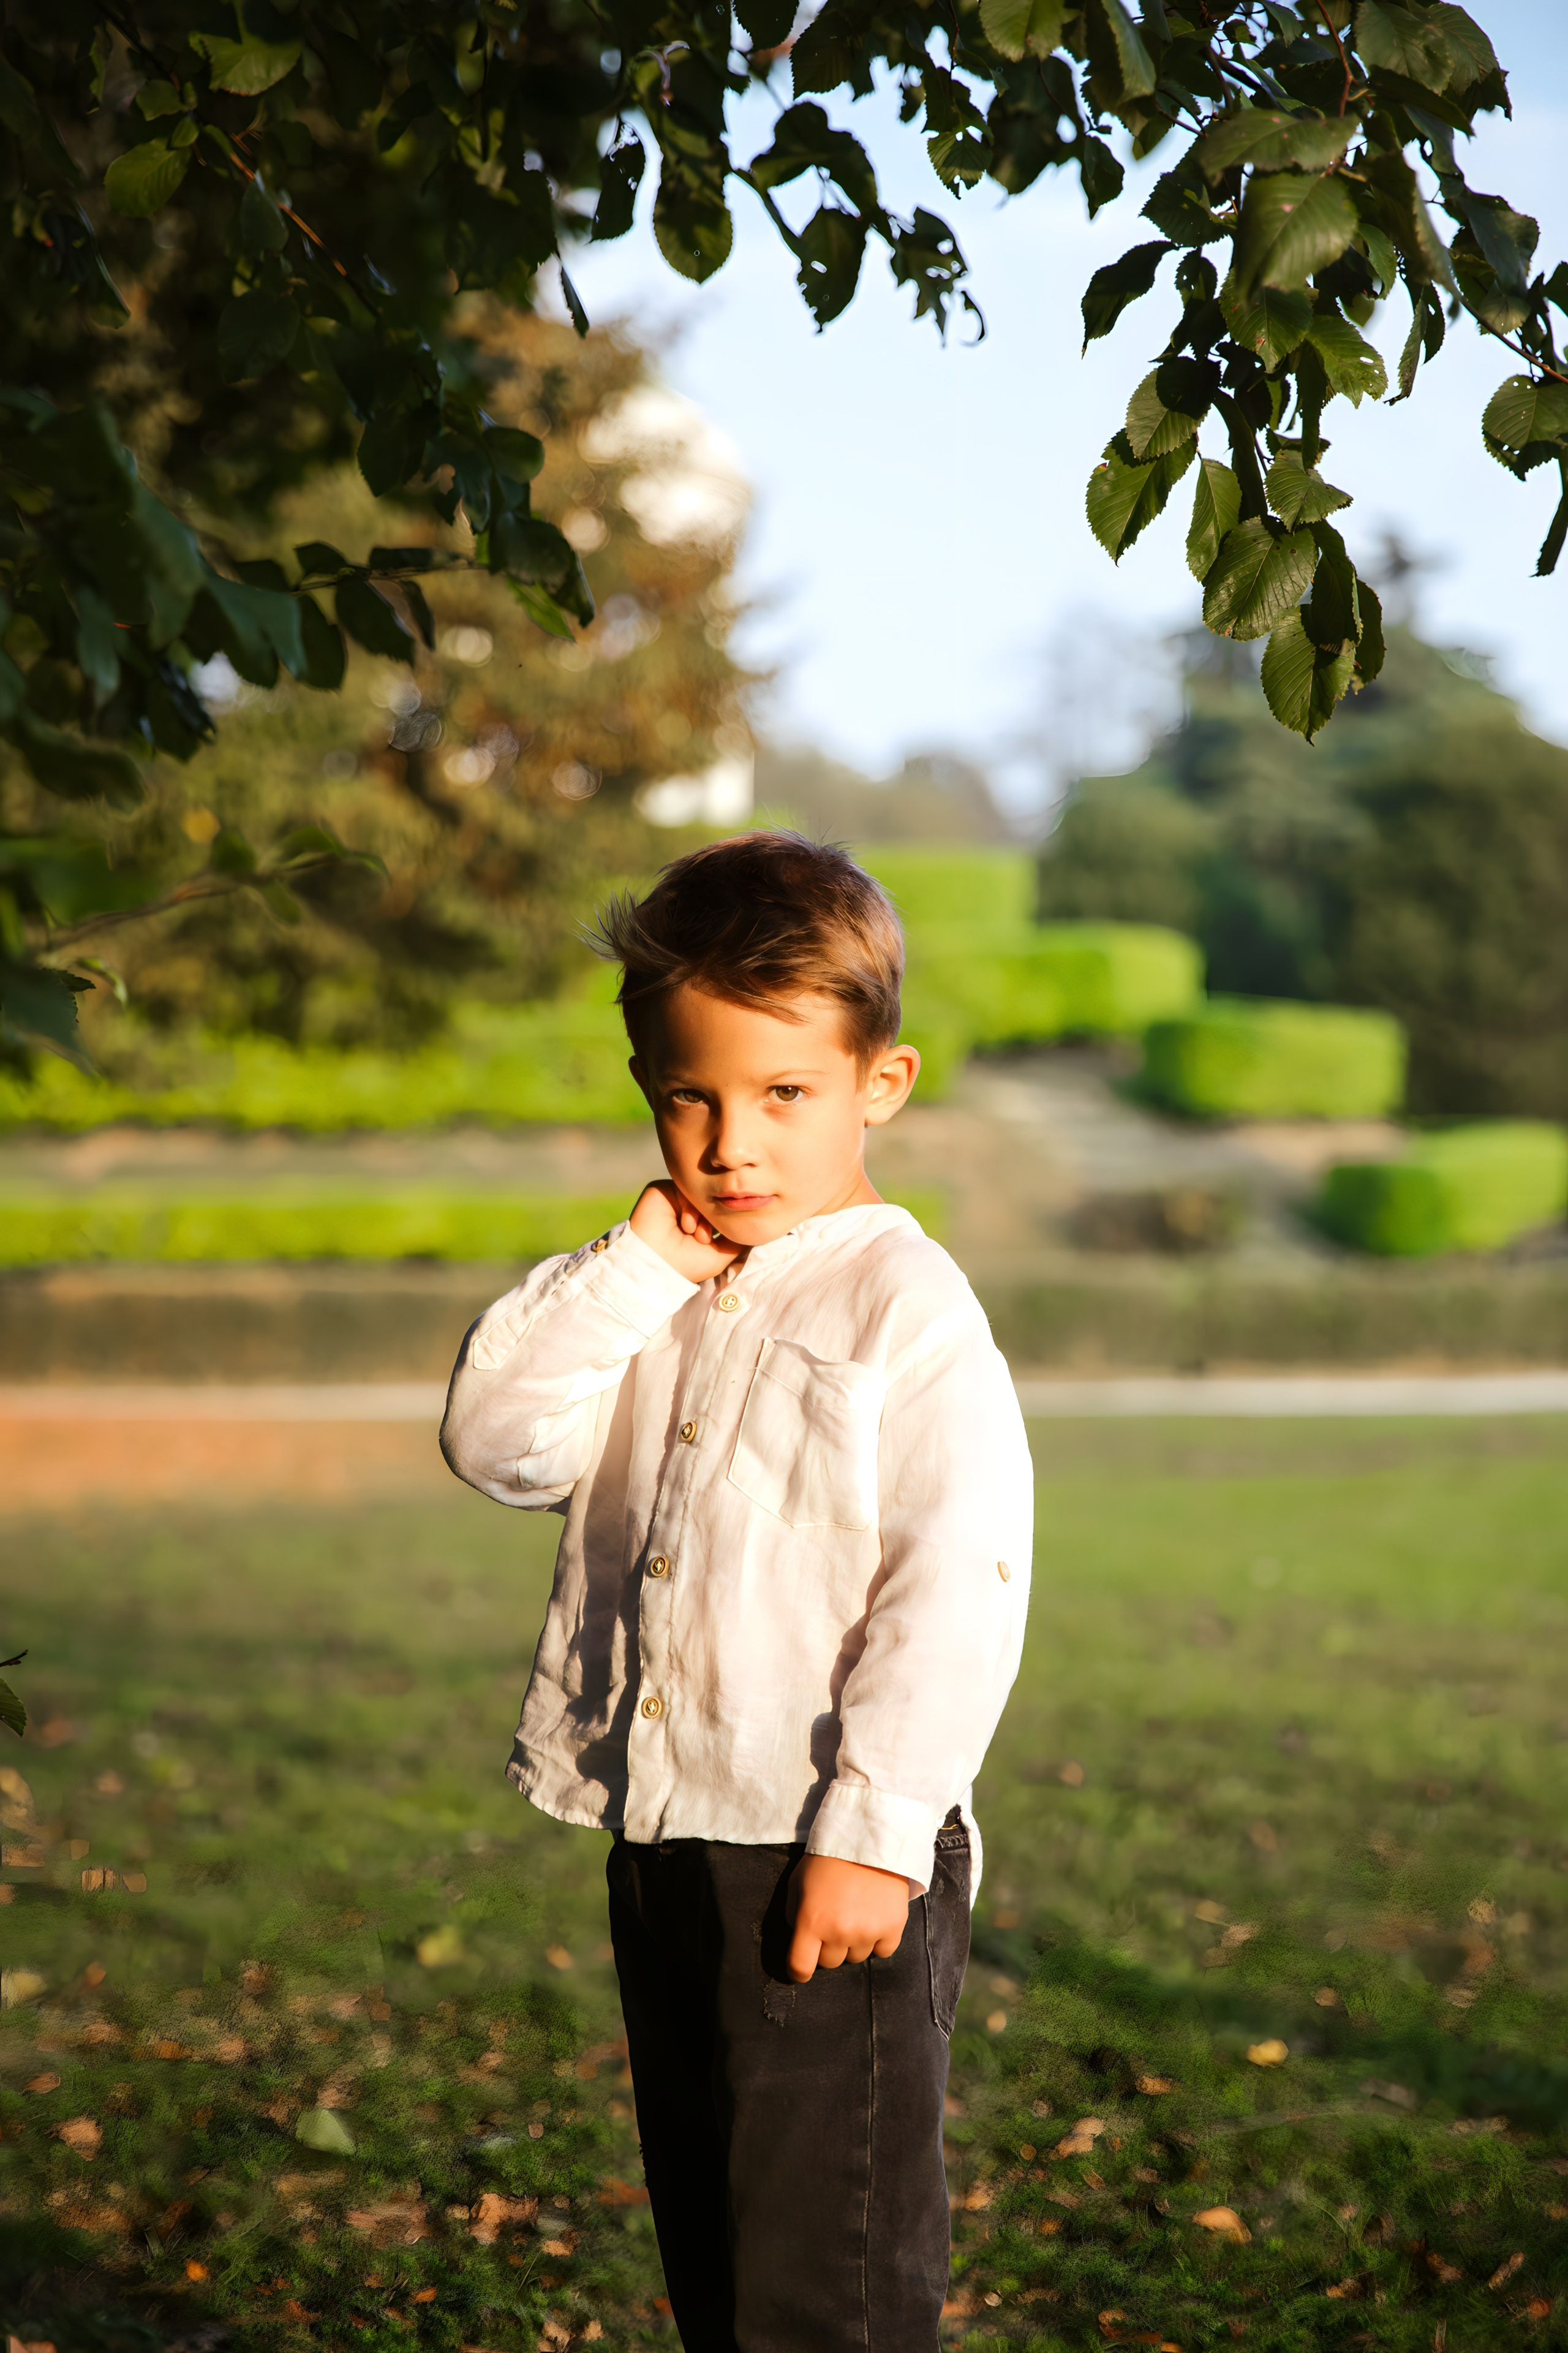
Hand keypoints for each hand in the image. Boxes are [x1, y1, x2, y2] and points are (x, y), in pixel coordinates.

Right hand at [629, 1179, 742, 1285]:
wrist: (657, 1263)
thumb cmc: (688, 1265)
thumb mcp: (722, 1254)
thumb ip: (738, 1238)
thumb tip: (754, 1224)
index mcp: (700, 1223)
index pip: (721, 1210)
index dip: (726, 1220)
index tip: (720, 1239)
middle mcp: (688, 1210)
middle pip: (713, 1200)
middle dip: (714, 1219)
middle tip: (706, 1238)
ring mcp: (675, 1199)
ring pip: (700, 1194)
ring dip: (703, 1216)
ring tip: (697, 1235)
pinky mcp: (663, 1190)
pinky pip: (685, 1188)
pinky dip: (690, 1207)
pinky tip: (686, 1226)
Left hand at [785, 1853, 910, 1981]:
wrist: (869, 1837)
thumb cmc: (829, 1859)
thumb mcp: (797, 1882)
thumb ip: (793, 1914)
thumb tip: (800, 1939)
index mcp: (811, 1921)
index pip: (800, 1968)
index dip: (799, 1970)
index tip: (803, 1965)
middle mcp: (839, 1932)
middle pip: (830, 1962)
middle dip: (828, 1946)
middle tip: (834, 1919)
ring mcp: (868, 1932)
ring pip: (856, 1957)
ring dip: (853, 1942)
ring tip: (856, 1912)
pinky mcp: (893, 1928)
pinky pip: (882, 1951)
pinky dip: (878, 1940)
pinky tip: (874, 1916)